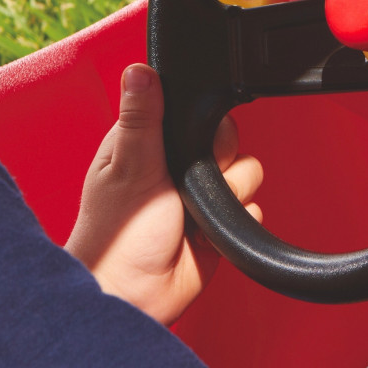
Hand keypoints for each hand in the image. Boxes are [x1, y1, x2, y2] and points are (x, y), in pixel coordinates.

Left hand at [67, 63, 262, 325]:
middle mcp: (180, 164)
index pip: (197, 110)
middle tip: (190, 182)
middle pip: (231, 138)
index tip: (193, 141)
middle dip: (220, 161)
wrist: (136, 297)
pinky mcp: (219, 221)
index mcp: (152, 142)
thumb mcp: (130, 168)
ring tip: (195, 212)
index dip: (204, 122)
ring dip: (227, 194)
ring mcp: (201, 193)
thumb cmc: (116, 238)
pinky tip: (208, 231)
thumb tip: (139, 70)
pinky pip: (251, 206)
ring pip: (247, 171)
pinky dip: (235, 219)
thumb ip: (141, 119)